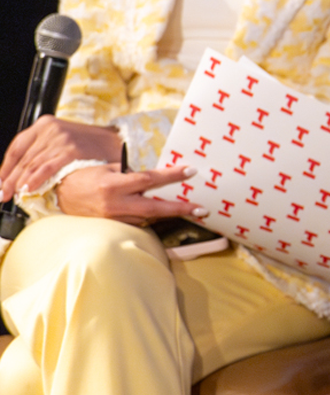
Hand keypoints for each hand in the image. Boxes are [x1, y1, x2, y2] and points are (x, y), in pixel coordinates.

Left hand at [0, 115, 123, 200]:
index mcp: (44, 124)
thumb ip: (42, 151)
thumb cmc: (91, 146)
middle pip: (22, 159)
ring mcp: (60, 139)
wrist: (119, 143)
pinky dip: (34, 180)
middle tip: (2, 195)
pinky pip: (46, 168)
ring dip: (19, 183)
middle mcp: (50, 129)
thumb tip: (19, 175)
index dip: (5, 168)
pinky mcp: (70, 150)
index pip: (16, 149)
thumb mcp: (63, 140)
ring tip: (13, 196)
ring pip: (31, 165)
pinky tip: (28, 190)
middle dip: (8, 180)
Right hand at [53, 164, 200, 224]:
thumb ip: (133, 174)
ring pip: (147, 218)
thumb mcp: (111, 168)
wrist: (62, 192)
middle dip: (180, 208)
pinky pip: (136, 223)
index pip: (150, 179)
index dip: (172, 175)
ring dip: (167, 213)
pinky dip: (149, 217)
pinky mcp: (112, 226)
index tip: (191, 171)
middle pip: (154, 208)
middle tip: (202, 209)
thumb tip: (157, 177)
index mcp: (115, 184)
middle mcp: (115, 203)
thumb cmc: (88, 175)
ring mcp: (113, 217)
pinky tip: (160, 213)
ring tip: (188, 209)